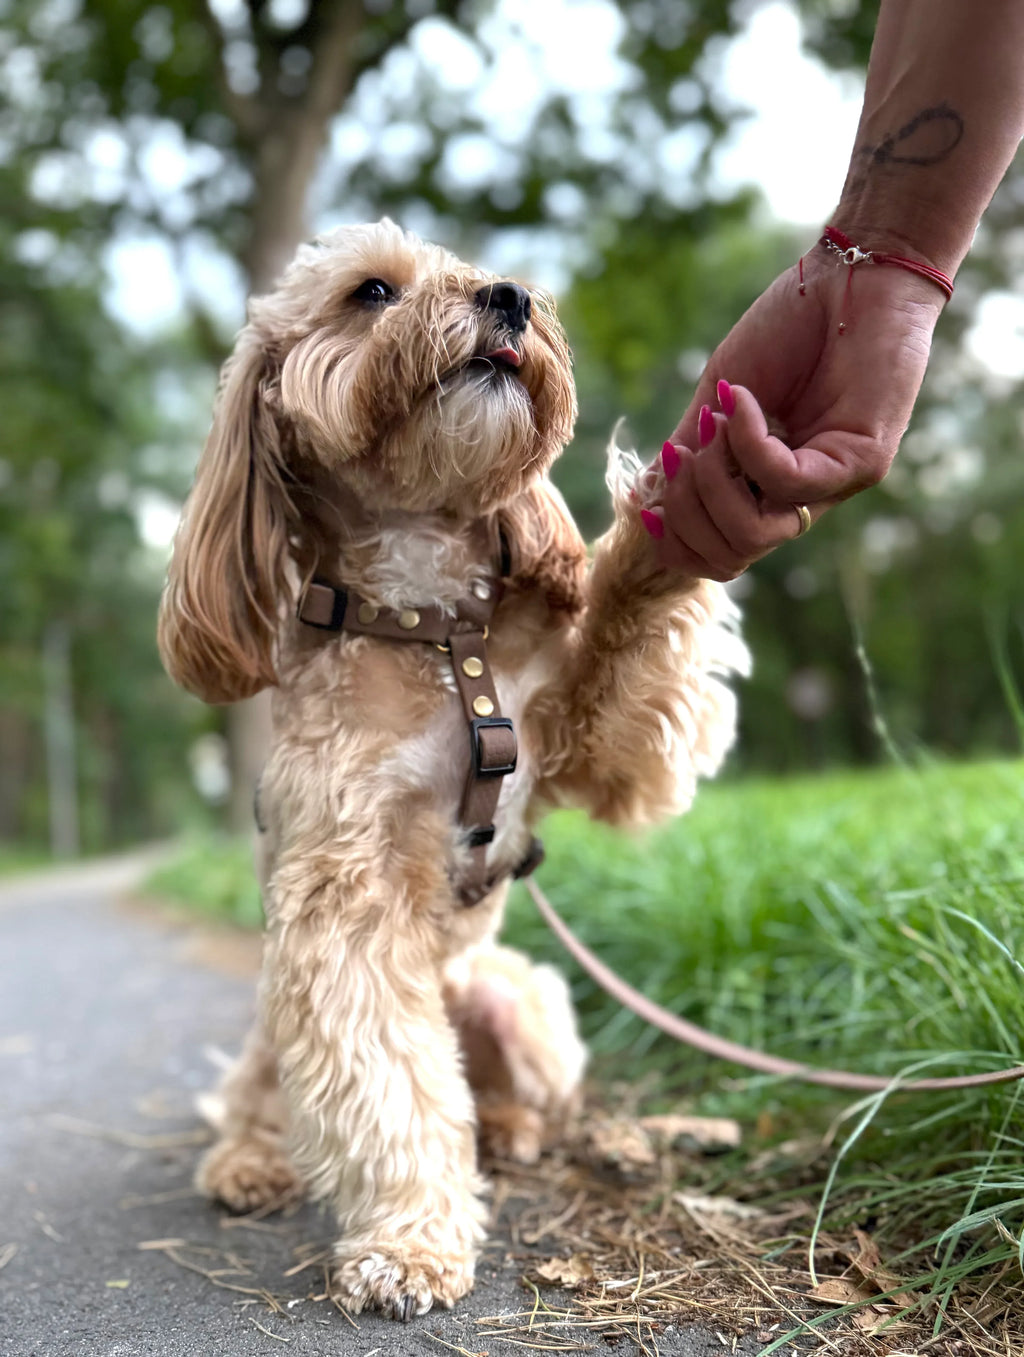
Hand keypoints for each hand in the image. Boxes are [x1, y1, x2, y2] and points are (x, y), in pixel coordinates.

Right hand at [642, 249, 947, 579]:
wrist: (853, 274)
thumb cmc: (787, 330)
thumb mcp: (717, 399)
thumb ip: (686, 452)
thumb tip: (643, 500)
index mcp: (767, 491)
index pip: (720, 556)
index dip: (675, 543)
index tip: (649, 503)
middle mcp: (801, 500)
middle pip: (730, 557)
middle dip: (686, 512)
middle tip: (681, 452)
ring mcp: (833, 486)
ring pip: (754, 533)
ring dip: (713, 482)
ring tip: (710, 425)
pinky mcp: (860, 464)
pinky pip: (784, 481)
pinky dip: (747, 442)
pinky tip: (739, 401)